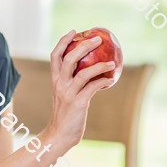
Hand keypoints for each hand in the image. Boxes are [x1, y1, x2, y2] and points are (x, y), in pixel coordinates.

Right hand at [46, 30, 116, 145]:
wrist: (60, 134)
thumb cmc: (67, 115)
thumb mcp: (66, 95)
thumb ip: (74, 83)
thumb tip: (93, 71)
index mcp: (55, 80)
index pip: (55, 56)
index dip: (63, 41)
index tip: (74, 32)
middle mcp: (59, 84)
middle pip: (69, 58)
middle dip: (83, 46)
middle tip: (97, 39)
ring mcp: (68, 94)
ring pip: (83, 72)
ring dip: (99, 65)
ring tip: (111, 62)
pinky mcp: (78, 103)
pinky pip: (93, 87)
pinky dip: (103, 81)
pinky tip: (111, 79)